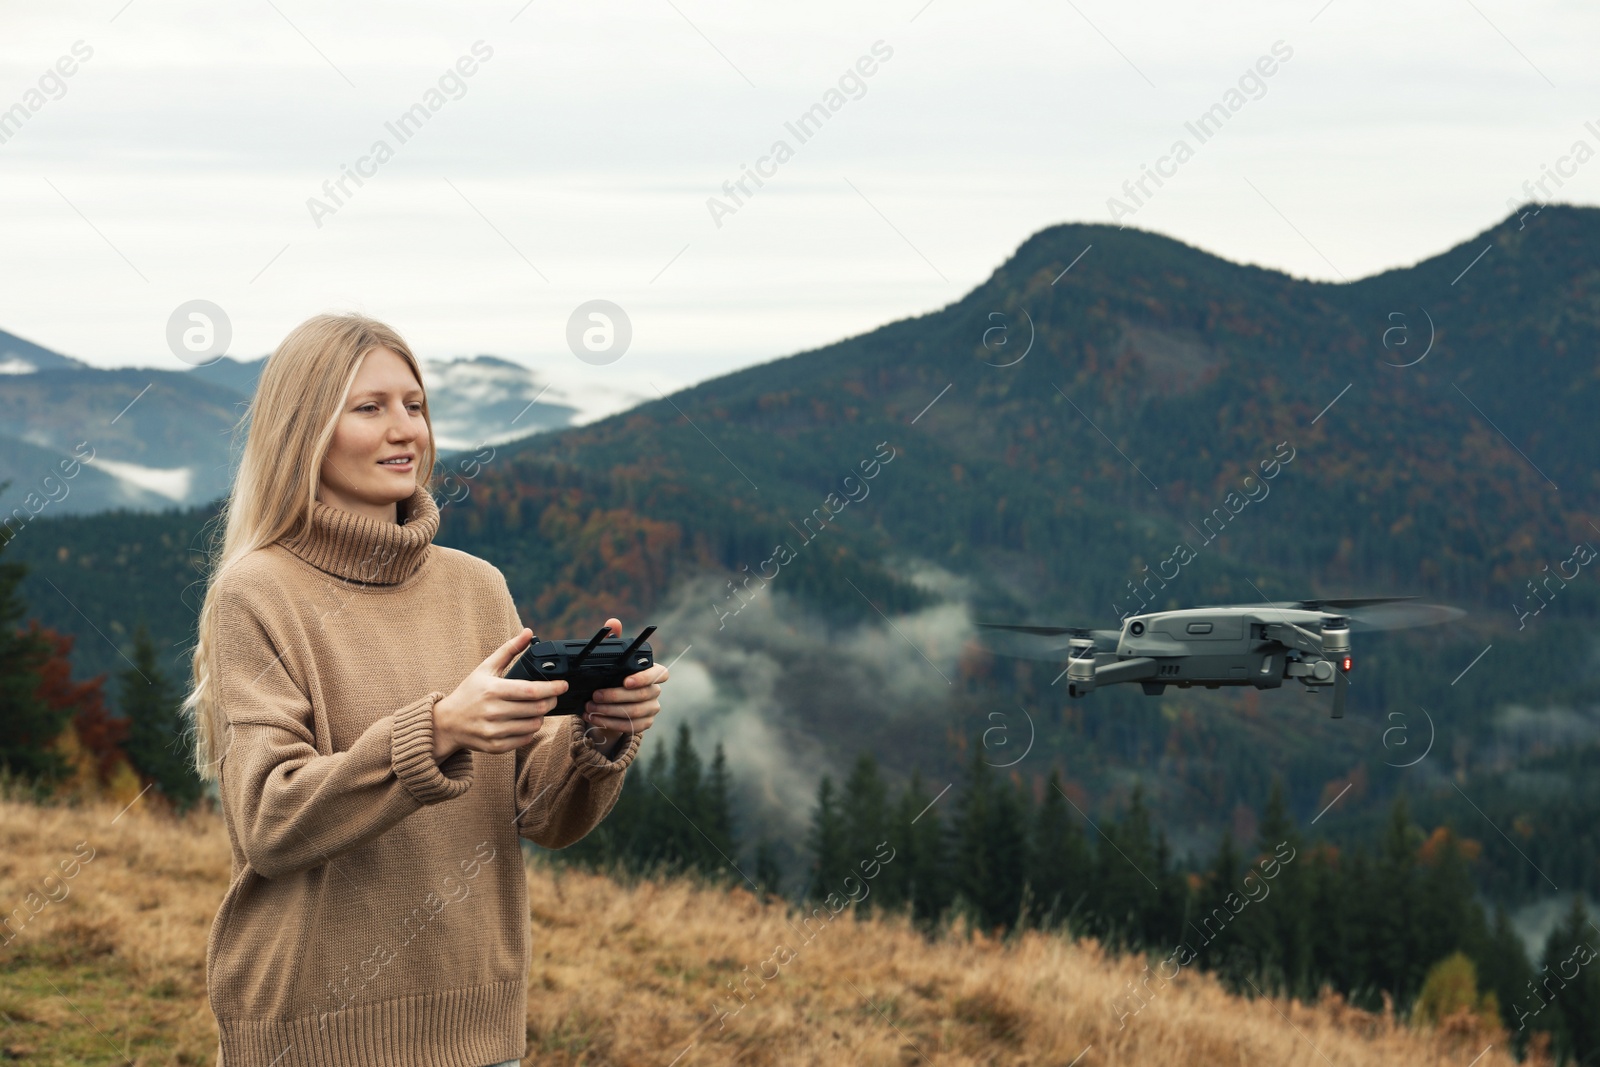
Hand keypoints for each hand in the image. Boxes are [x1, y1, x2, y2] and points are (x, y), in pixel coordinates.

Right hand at [432, 628, 567, 759]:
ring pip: (534, 725)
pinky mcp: (496, 746)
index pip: (532, 691)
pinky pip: (525, 739)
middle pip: (537, 708)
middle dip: (551, 701)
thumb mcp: (486, 668)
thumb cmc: (469, 693)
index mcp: (493, 690)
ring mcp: (494, 731)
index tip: (563, 684)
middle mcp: (493, 712)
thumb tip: (528, 632)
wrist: (447, 723)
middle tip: (552, 696)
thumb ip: (509, 650)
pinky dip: (530, 730)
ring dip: (541, 716)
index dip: (552, 688)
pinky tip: (525, 721)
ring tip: (537, 708)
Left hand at [582, 617, 667, 749]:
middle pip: (641, 696)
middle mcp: (655, 691)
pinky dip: (609, 723)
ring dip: (609, 711)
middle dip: (615, 696)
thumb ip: (614, 641)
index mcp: (653, 673)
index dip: (645, 678)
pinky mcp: (644, 724)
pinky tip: (594, 718)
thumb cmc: (613, 678)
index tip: (626, 681)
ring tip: (590, 708)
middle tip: (594, 696)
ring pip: (633, 713)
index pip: (660, 674)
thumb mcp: (612, 660)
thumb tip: (613, 622)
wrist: (611, 705)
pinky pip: (629, 726)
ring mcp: (652, 709)